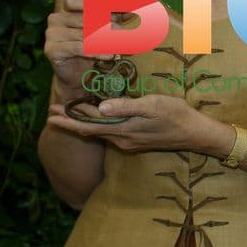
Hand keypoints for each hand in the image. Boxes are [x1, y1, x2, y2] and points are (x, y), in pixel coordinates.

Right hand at [44, 0, 132, 95]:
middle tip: (131, 35)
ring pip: (86, 33)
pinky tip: (110, 56)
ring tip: (124, 48)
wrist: (78, 79)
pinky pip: (79, 47)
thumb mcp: (107, 30)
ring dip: (109, 42)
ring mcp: (52, 32)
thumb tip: (144, 6)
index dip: (112, 2)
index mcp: (69, 6)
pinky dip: (96, 52)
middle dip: (114, 26)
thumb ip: (119, 17)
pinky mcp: (51, 49)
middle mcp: (58, 16)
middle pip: (90, 17)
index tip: (134, 8)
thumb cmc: (93, 52)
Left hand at [47, 93, 234, 156]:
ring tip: (69, 113)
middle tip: (52, 113)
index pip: (88, 126)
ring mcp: (129, 141)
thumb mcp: (152, 105)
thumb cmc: (175, 115)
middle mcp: (121, 139)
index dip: (69, 120)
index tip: (51, 113)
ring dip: (83, 123)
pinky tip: (98, 117)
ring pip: (99, 132)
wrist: (195, 133)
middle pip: (90, 131)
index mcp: (122, 130)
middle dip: (70, 122)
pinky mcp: (136, 140)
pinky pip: (110, 132)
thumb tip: (100, 108)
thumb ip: (126, 107)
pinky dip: (98, 124)